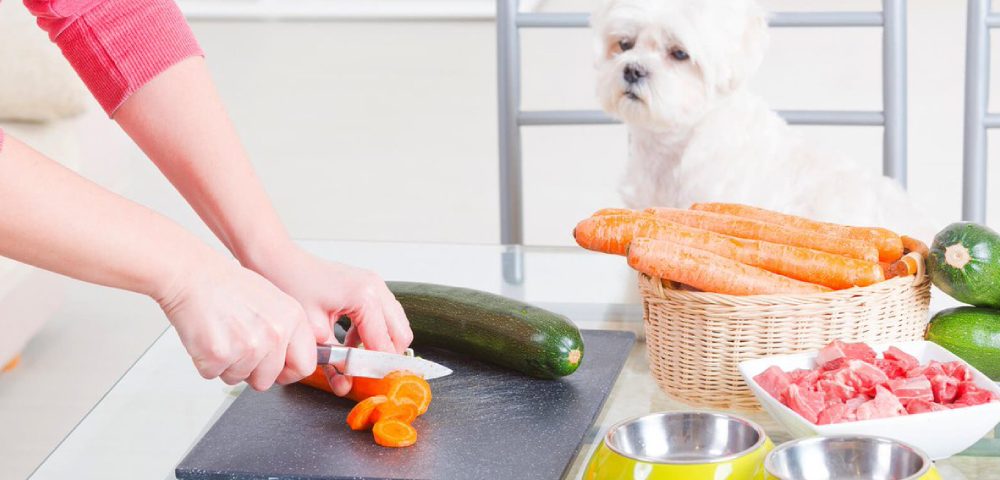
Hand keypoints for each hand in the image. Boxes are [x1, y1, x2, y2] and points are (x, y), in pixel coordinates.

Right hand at [157, 256, 316, 390]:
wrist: (193, 275)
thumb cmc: (227, 286)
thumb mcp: (273, 302)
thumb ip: (286, 331)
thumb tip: (291, 359)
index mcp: (292, 319)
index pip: (305, 365)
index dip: (287, 372)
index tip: (277, 371)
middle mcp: (275, 334)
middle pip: (267, 380)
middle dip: (250, 371)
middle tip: (238, 346)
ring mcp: (248, 346)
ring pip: (238, 378)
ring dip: (227, 365)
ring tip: (222, 335)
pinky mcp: (219, 355)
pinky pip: (213, 375)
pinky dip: (206, 362)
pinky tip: (208, 337)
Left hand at [252, 247, 412, 395]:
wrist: (278, 260)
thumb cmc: (290, 284)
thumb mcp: (313, 331)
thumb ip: (334, 359)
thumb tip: (345, 384)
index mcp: (365, 298)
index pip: (384, 344)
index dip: (377, 369)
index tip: (371, 386)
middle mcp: (376, 288)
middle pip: (401, 335)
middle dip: (384, 357)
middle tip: (366, 375)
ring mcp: (374, 284)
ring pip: (395, 325)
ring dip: (378, 345)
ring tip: (354, 359)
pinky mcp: (367, 286)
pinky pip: (382, 315)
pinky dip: (371, 333)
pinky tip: (349, 343)